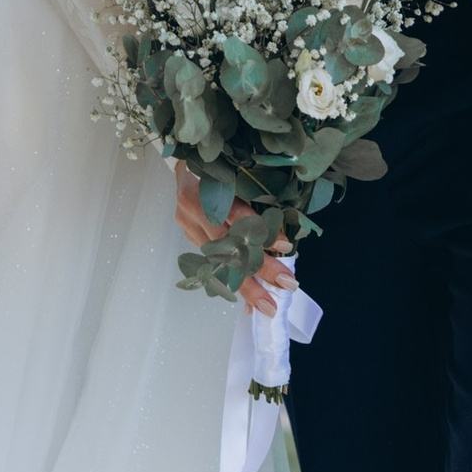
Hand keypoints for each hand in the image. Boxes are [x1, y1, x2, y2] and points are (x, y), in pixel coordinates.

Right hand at [174, 165, 290, 312]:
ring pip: (219, 261)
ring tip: (267, 304)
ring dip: (246, 286)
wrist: (185, 166)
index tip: (285, 246)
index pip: (234, 215)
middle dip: (258, 268)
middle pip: (227, 245)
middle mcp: (192, 210)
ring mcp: (188, 226)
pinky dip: (233, 284)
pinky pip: (213, 265)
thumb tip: (284, 237)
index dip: (259, 233)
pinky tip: (249, 303)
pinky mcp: (189, 238)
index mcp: (203, 185)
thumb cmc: (220, 166)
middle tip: (286, 283)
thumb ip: (255, 199)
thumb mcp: (238, 174)